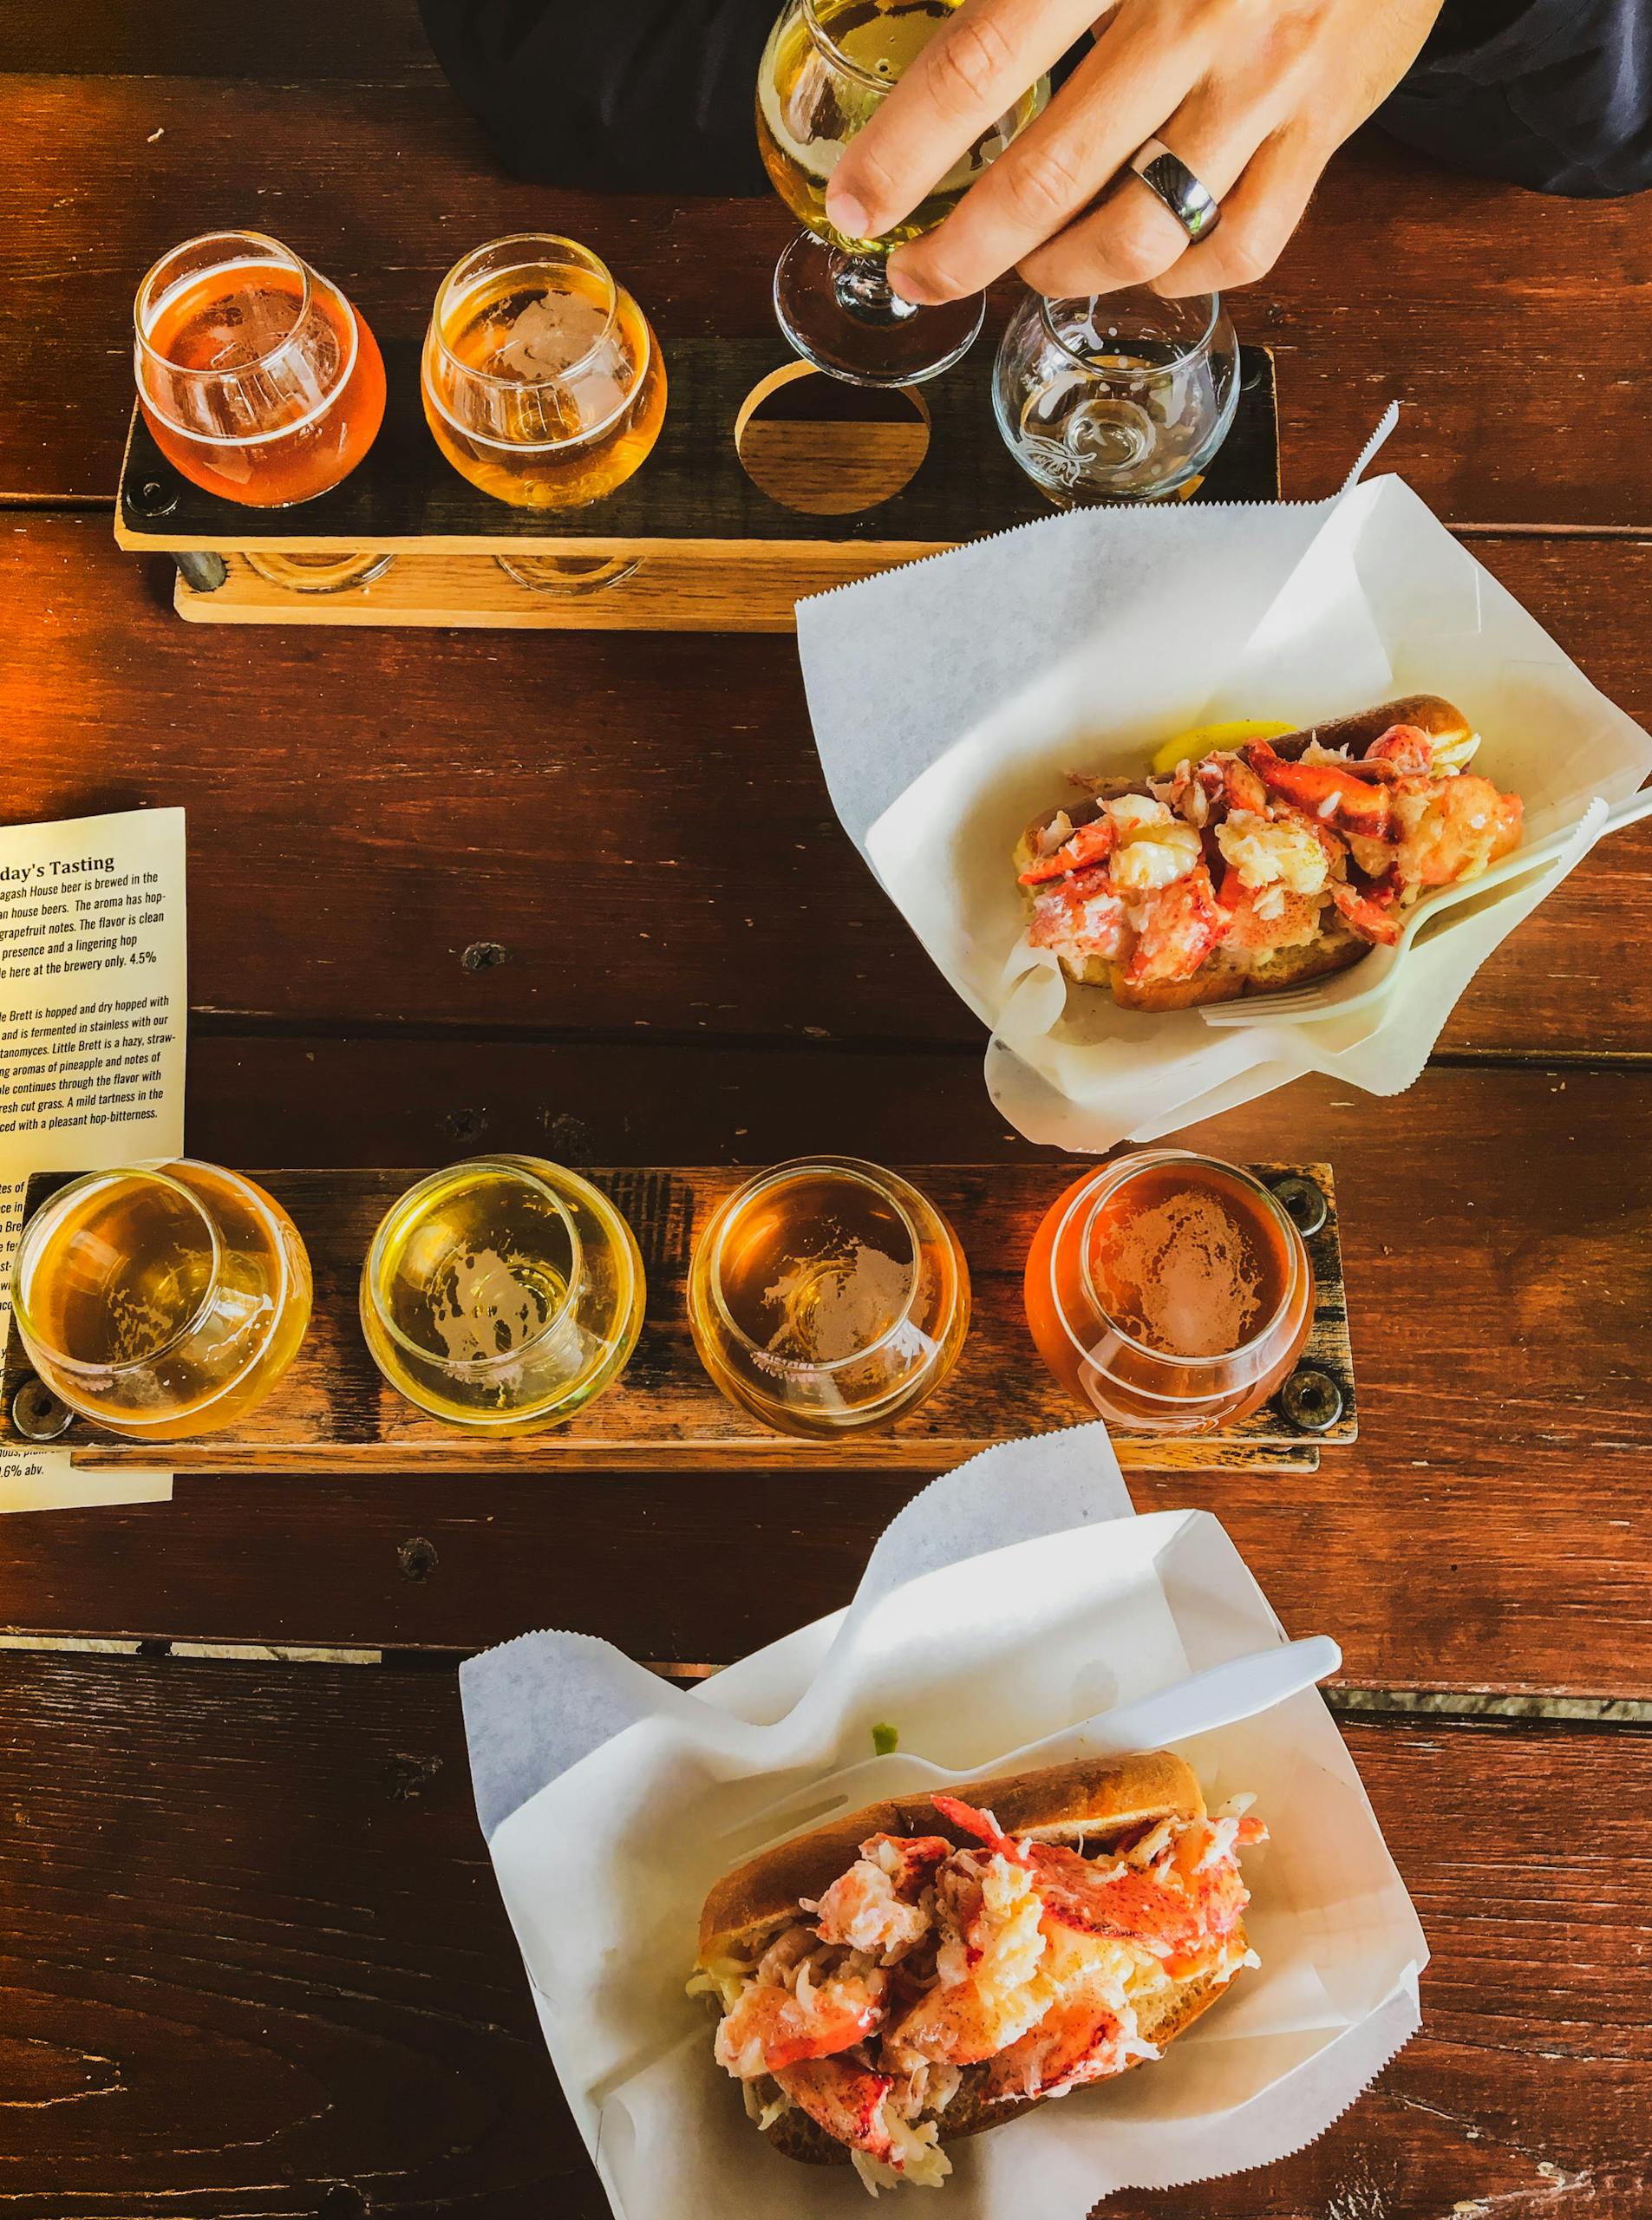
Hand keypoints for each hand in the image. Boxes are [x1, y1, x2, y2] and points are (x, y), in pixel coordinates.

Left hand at [823, 0, 1444, 303]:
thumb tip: (920, 41)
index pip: (983, 63)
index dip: (907, 149)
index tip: (860, 207)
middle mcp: (1199, 14)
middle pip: (1050, 177)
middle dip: (964, 251)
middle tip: (918, 275)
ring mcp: (1267, 80)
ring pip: (1140, 234)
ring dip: (1062, 272)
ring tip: (1029, 268)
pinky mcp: (1327, 123)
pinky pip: (1242, 246)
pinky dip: (1176, 276)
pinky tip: (1140, 262)